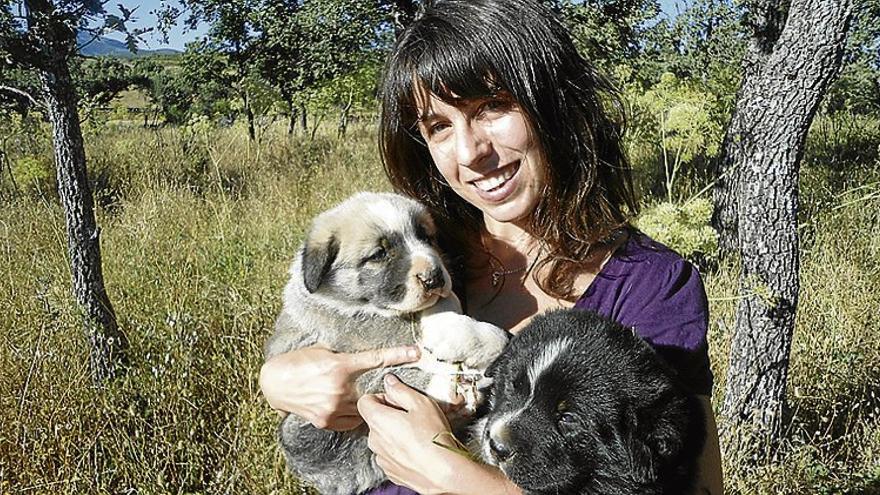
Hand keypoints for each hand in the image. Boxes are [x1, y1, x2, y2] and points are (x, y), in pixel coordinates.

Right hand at [259, 346, 419, 430]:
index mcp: (340, 366)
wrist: (274, 383)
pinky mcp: (326, 421)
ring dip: (365, 403)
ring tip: (355, 396)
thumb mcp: (322, 351)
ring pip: (364, 409)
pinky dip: (352, 414)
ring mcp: (333, 407)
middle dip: (380, 390)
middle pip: (373, 390)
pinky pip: (350, 421)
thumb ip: (345, 357)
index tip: (416, 352)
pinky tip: (344, 406)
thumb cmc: (298, 362)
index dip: (398, 355)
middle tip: (382, 387)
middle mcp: (339, 388)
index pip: (376, 359)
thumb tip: (364, 357)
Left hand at [358, 374, 459, 492]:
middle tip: (412, 416)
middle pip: (374, 420)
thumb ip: (401, 390)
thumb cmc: (433, 438)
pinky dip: (400, 450)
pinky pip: (390, 454)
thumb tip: (390, 382)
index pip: (364, 402)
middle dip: (390, 415)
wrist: (444, 472)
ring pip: (382, 438)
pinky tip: (417, 448)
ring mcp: (381, 457)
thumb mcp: (421, 404)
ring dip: (395, 434)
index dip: (380, 397)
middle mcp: (375, 440)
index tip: (396, 400)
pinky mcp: (390, 471)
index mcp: (378, 420)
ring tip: (417, 434)